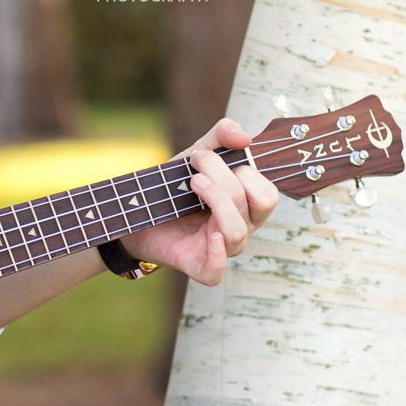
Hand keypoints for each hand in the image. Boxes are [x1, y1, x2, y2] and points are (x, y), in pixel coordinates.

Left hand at [121, 116, 277, 286]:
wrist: (136, 210)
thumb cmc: (175, 185)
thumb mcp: (198, 153)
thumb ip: (222, 135)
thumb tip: (244, 138)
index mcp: (247, 205)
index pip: (268, 194)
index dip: (245, 171)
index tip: (207, 156)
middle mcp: (240, 227)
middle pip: (257, 207)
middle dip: (227, 180)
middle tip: (196, 169)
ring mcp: (221, 249)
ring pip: (236, 232)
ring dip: (217, 200)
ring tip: (192, 183)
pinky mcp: (198, 265)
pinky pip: (216, 271)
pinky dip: (216, 255)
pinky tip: (209, 236)